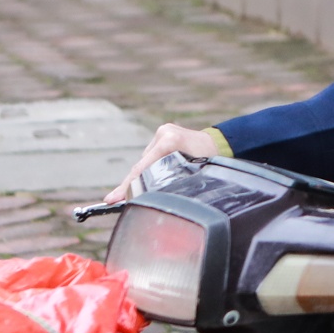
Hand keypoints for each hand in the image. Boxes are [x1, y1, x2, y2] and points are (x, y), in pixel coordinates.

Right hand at [105, 124, 223, 202]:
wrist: (220, 143)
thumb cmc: (211, 162)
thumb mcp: (193, 175)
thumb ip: (171, 183)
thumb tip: (151, 201)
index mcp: (170, 141)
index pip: (142, 167)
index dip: (127, 185)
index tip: (112, 198)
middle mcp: (163, 133)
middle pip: (141, 164)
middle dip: (129, 184)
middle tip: (113, 199)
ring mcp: (162, 132)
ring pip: (146, 160)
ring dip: (143, 175)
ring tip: (138, 190)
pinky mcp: (163, 133)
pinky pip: (152, 155)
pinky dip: (150, 168)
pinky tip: (150, 178)